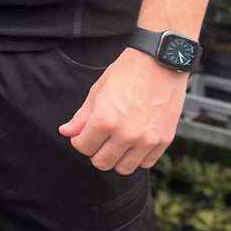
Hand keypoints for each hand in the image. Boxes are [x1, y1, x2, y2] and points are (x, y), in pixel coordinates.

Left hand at [58, 48, 187, 174]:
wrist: (161, 62)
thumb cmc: (128, 73)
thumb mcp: (98, 91)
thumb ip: (81, 117)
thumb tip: (66, 132)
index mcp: (104, 120)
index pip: (83, 148)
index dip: (80, 141)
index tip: (83, 135)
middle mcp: (126, 134)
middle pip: (102, 163)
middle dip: (96, 152)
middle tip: (100, 139)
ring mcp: (146, 139)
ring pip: (124, 168)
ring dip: (117, 158)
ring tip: (117, 143)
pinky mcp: (163, 140)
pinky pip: (146, 163)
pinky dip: (138, 157)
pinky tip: (134, 143)